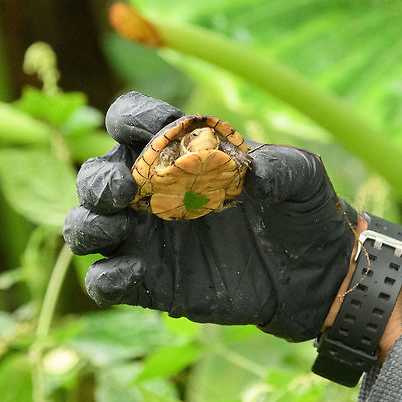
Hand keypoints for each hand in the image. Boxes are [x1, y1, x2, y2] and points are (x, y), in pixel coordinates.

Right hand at [62, 92, 358, 341]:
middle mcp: (151, 191)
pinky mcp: (151, 282)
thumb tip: (252, 172)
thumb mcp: (302, 177)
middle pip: (96, 175)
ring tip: (115, 227)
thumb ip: (281, 165)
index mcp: (178, 150)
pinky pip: (105, 280)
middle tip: (124, 190)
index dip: (132, 118)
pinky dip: (105, 278)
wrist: (315, 274)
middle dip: (98, 180)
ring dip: (87, 225)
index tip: (151, 129)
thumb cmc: (302, 211)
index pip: (132, 120)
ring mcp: (146, 239)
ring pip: (86, 227)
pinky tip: (133, 275)